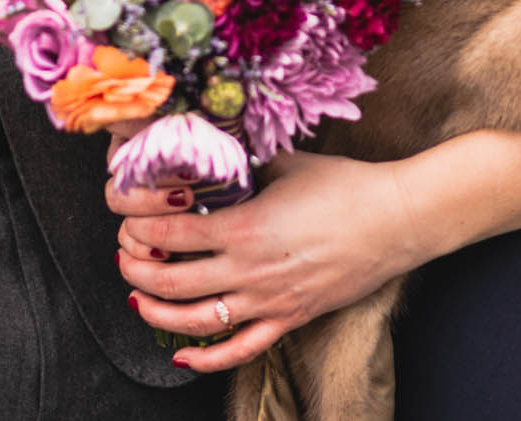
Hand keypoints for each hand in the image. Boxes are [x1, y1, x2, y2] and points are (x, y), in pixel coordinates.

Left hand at [112, 150, 426, 373]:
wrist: (395, 220)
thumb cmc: (346, 186)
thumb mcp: (286, 164)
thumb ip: (244, 167)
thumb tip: (214, 160)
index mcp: (245, 226)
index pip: (171, 232)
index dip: (138, 225)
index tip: (125, 217)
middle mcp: (250, 270)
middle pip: (172, 279)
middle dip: (136, 268)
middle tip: (124, 256)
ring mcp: (269, 301)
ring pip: (196, 321)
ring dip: (157, 312)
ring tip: (138, 297)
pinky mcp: (289, 318)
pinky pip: (240, 349)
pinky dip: (206, 359)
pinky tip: (182, 356)